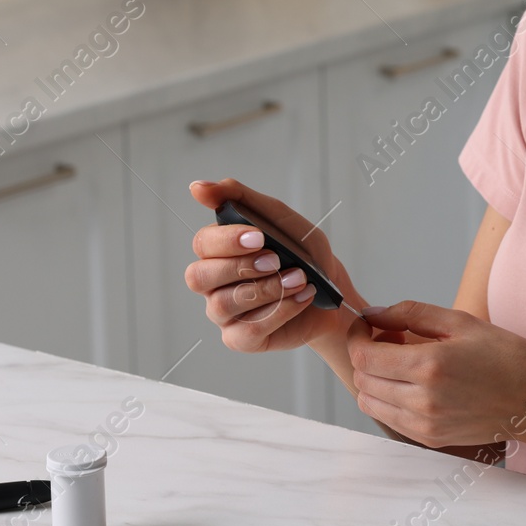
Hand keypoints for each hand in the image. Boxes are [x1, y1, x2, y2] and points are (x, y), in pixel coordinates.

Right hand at [186, 178, 364, 353]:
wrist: (329, 286)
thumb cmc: (299, 250)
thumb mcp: (275, 216)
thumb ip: (237, 197)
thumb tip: (196, 188)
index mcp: (216, 250)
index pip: (203, 244)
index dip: (227, 241)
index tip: (260, 236)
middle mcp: (212, 283)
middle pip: (200, 277)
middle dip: (241, 267)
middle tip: (276, 260)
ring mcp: (223, 314)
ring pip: (224, 304)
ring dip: (266, 289)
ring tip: (298, 278)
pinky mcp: (241, 338)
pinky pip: (247, 330)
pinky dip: (279, 312)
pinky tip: (301, 297)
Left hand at [346, 301, 525, 450]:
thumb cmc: (505, 356)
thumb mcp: (460, 321)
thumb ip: (410, 314)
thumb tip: (374, 314)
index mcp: (429, 366)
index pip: (364, 356)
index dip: (357, 336)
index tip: (367, 325)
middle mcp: (422, 400)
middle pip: (362, 379)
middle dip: (365, 355)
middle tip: (388, 339)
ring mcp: (425, 424)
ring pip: (370, 402)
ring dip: (373, 379)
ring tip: (399, 362)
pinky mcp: (430, 439)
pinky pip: (389, 418)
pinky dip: (388, 398)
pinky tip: (410, 382)